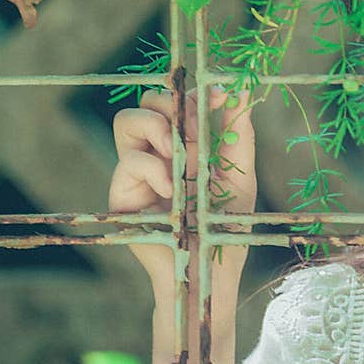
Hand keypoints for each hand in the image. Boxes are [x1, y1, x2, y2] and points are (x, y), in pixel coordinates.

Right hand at [108, 86, 255, 280]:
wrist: (210, 273)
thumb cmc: (226, 228)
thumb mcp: (240, 175)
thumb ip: (238, 134)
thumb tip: (241, 89)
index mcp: (184, 145)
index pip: (177, 101)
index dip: (192, 92)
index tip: (218, 98)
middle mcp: (157, 153)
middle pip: (147, 101)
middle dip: (173, 106)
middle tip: (197, 134)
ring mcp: (137, 172)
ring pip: (127, 121)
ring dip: (157, 128)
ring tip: (181, 157)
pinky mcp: (121, 195)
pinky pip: (129, 162)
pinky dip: (154, 169)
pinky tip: (173, 191)